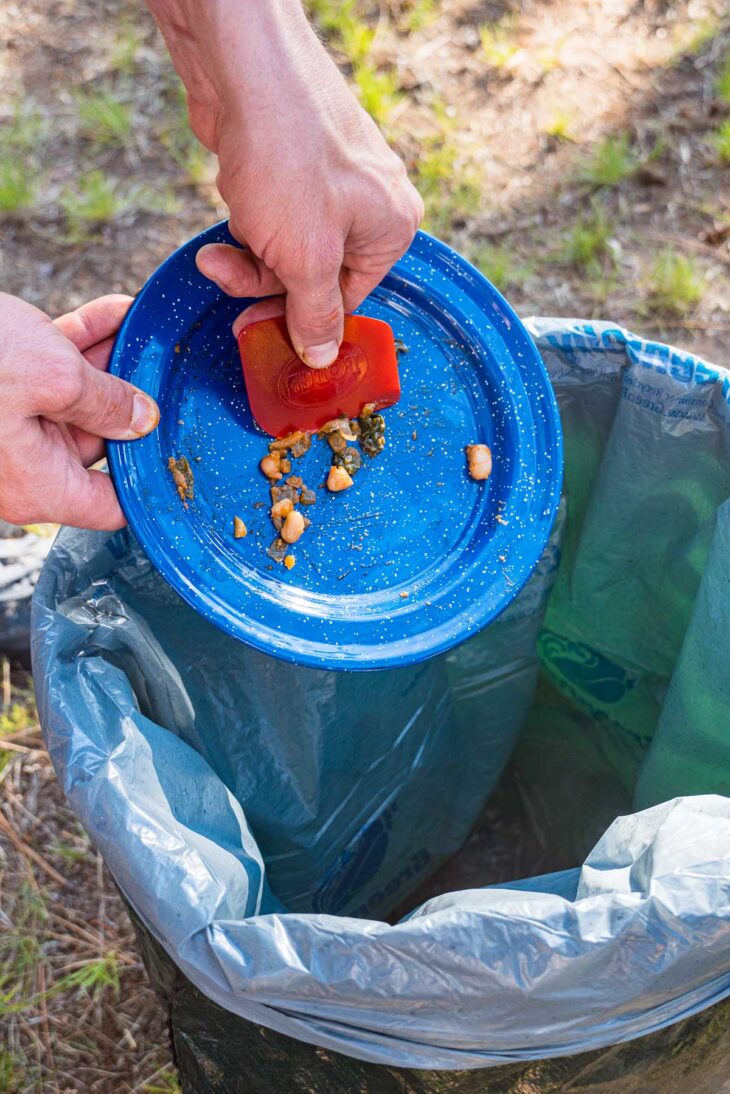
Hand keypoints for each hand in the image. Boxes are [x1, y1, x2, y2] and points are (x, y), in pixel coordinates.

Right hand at [0, 294, 159, 530]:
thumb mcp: (52, 376)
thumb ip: (106, 401)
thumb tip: (142, 419)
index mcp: (38, 487)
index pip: (110, 506)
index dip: (148, 479)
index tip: (183, 451)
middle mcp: (24, 467)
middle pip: (100, 444)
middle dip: (133, 403)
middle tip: (167, 373)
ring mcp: (9, 430)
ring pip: (76, 400)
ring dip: (111, 363)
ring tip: (146, 332)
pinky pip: (48, 372)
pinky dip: (80, 343)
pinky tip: (115, 311)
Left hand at [149, 0, 422, 367]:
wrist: (244, 68)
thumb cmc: (288, 160)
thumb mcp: (305, 260)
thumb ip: (315, 315)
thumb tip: (323, 358)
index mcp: (391, 228)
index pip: (348, 301)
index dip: (302, 320)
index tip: (260, 330)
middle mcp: (369, 204)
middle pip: (314, 275)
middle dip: (264, 277)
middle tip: (225, 274)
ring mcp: (330, 179)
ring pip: (286, 245)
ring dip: (250, 245)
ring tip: (228, 225)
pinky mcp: (293, 161)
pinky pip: (271, 211)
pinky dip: (248, 210)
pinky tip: (234, 187)